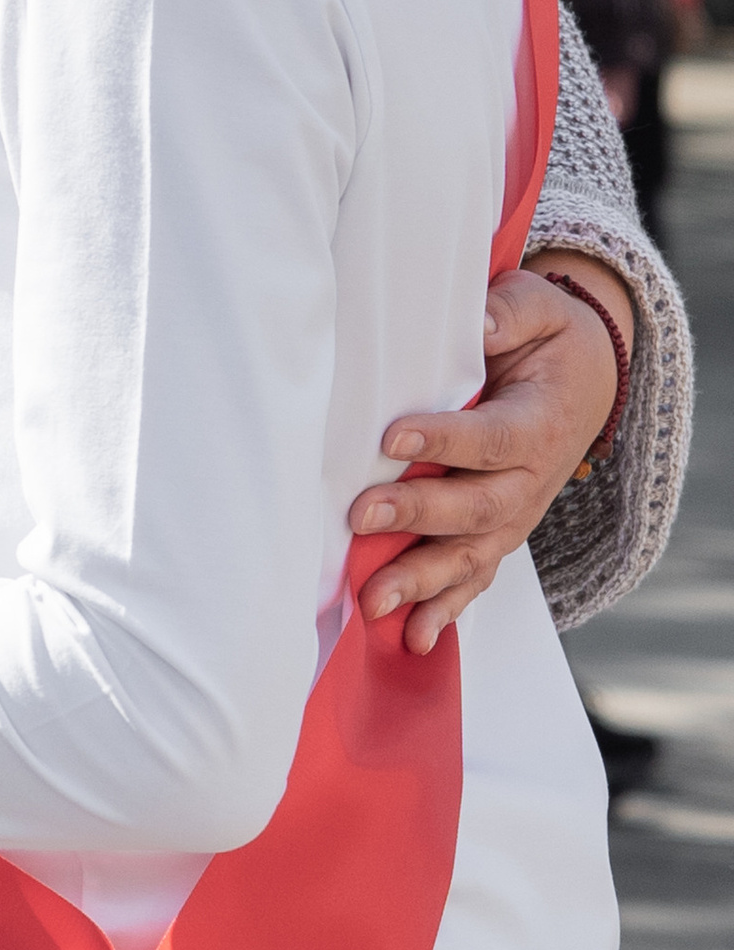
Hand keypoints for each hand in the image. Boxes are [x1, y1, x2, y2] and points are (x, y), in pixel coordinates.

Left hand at [348, 255, 627, 654]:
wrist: (587, 380)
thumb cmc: (548, 342)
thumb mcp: (537, 310)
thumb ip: (509, 312)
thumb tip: (479, 323)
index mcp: (539, 423)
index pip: (490, 438)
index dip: (445, 438)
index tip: (392, 435)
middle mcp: (531, 479)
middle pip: (476, 506)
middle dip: (419, 514)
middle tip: (363, 515)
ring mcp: (516, 514)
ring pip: (472, 555)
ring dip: (422, 580)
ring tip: (374, 600)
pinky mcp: (500, 533)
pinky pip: (476, 578)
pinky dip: (446, 610)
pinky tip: (413, 638)